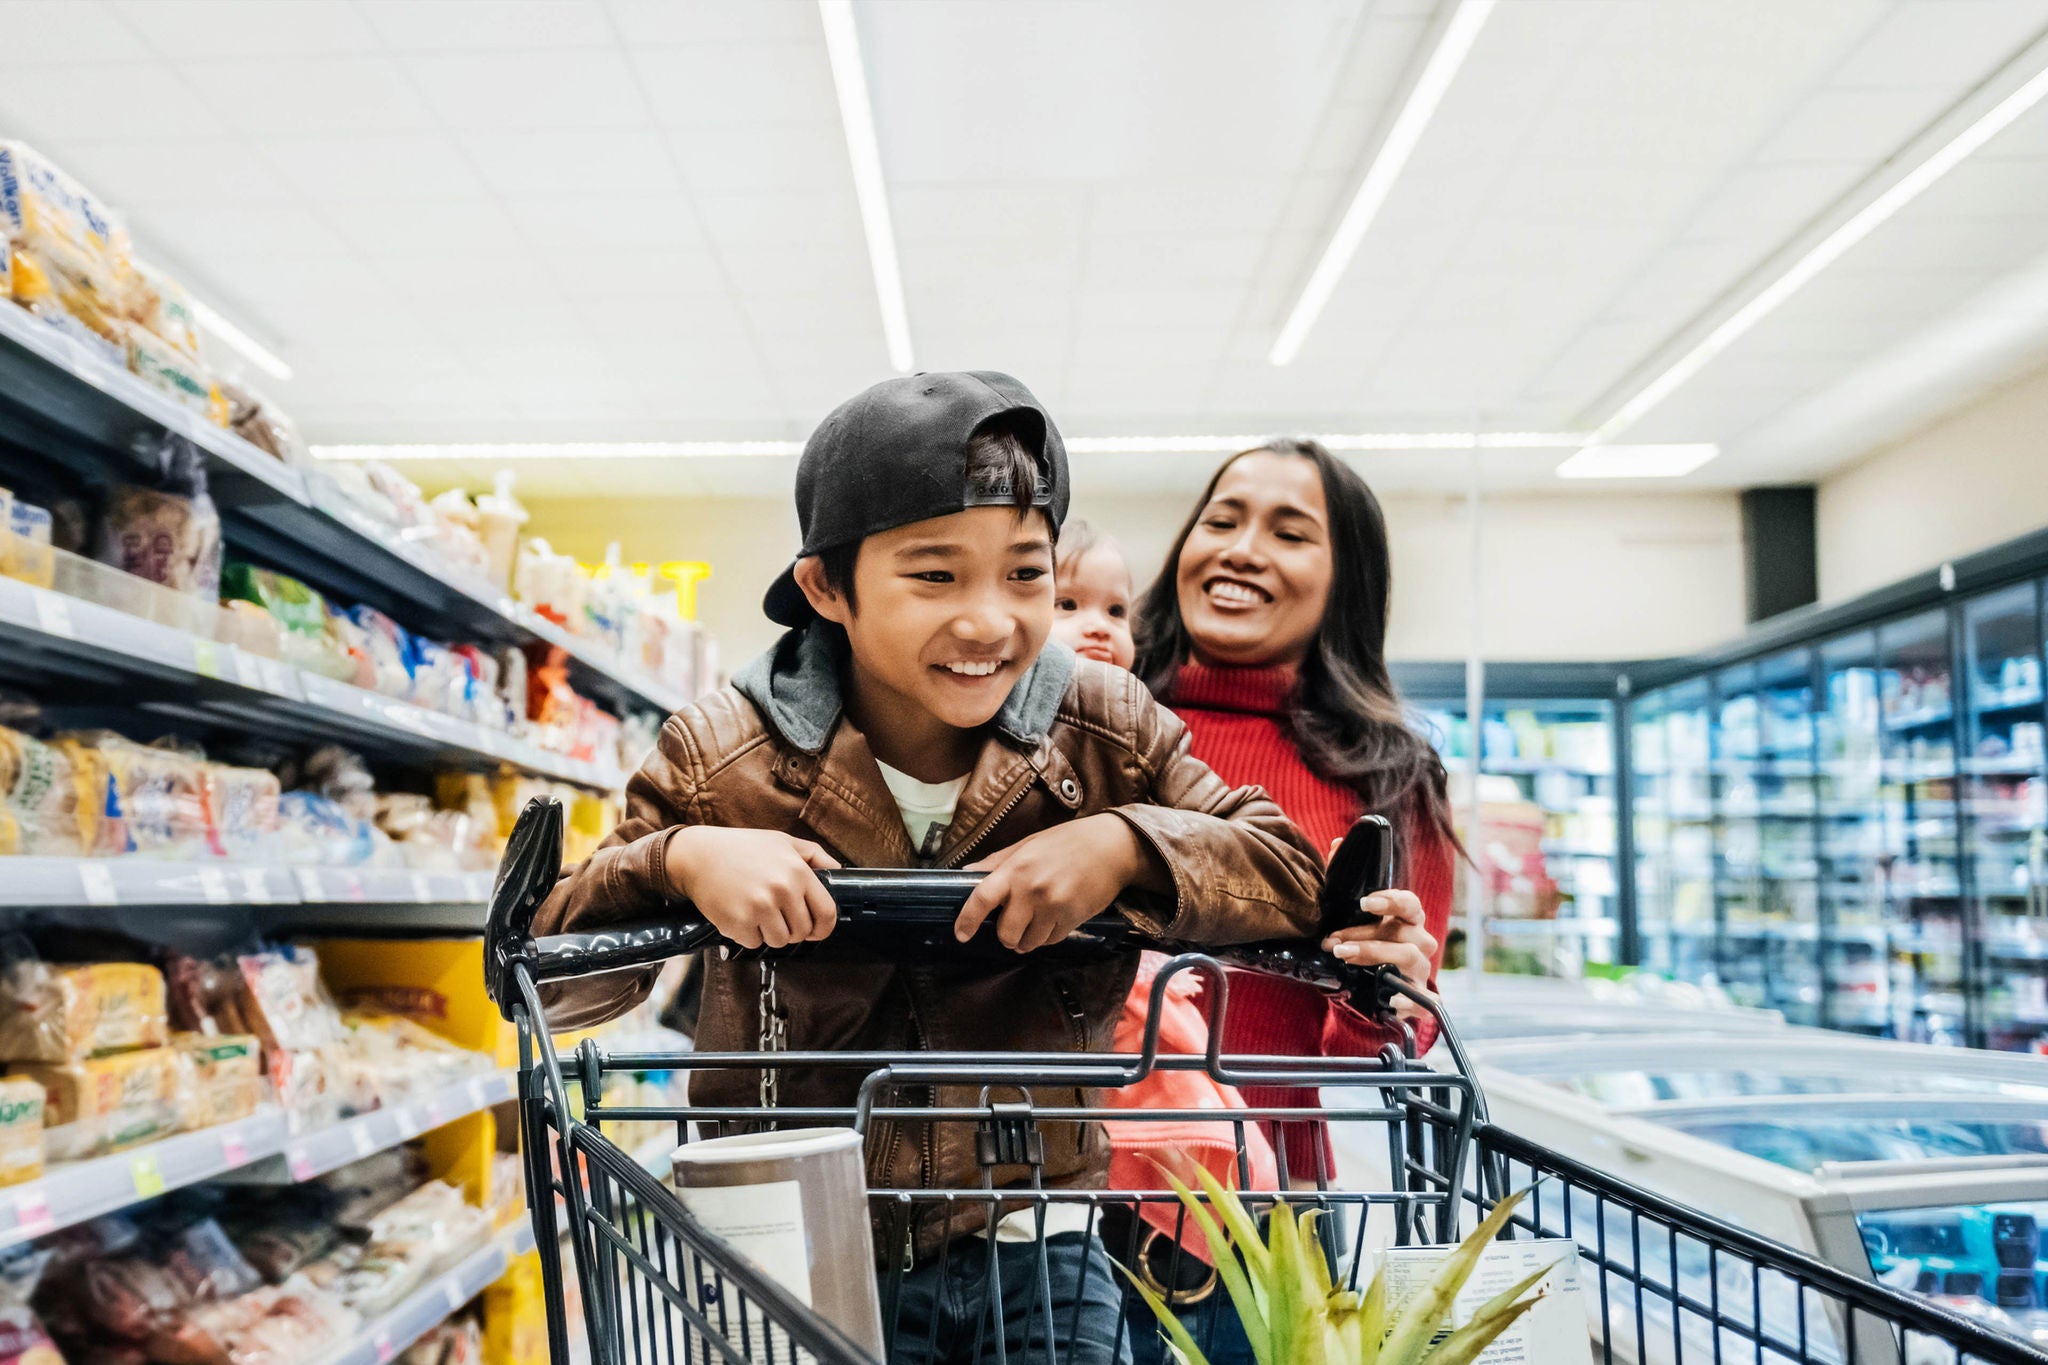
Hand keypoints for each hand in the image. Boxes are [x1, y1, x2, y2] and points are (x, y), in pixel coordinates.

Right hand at [665, 827, 840, 949]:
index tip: (816, 930)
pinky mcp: (739, 923)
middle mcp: (782, 890)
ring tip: (757, 912)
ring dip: (770, 933)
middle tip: (776, 916)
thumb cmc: (741, 848)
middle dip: (792, 929)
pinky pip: (755, 943)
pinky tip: (740, 914)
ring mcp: (760, 908)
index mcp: (798, 872)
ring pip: (780, 941)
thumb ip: (814, 855)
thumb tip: (838, 872)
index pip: (826, 913)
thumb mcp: (782, 841)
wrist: (697, 855)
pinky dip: (749, 934)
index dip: (824, 927)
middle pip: (802, 932)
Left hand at [955, 815, 1151, 951]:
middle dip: (1005, 935)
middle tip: (1010, 926)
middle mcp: (1032, 890)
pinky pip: (1050, 941)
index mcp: (1016, 868)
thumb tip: (966, 874)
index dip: (967, 920)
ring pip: (1028, 943)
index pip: (982, 898)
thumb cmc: (1066, 842)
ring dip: (1027, 939)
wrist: (1110, 848)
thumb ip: (997, 862)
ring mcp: (1053, 907)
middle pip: (1006, 933)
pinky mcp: (1072, 919)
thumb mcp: (1027, 844)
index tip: (961, 934)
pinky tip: (1052, 920)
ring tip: (1034, 923)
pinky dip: (1046, 936)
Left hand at [1322, 888, 1436, 1017]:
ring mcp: (1422, 970)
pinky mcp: (1422, 998)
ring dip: (1374, 954)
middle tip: (1336, 943)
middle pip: (1403, 932)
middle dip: (1365, 936)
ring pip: (1409, 955)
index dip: (1390, 901)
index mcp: (1410, 922)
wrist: (1385, 991)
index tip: (1364, 903)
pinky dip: (1409, 1000)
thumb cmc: (1373, 955)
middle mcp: (1420, 944)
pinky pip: (1424, 999)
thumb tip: (1329, 942)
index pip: (1409, 905)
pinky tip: (1392, 1000)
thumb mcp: (1363, 939)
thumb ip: (1350, 937)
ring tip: (1345, 956)